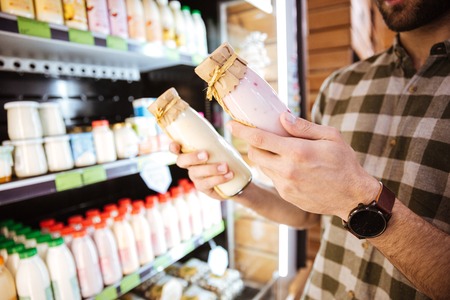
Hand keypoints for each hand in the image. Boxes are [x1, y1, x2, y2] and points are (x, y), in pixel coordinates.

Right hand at [169, 142, 232, 199]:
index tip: (176, 145)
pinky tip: (229, 175)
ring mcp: (195, 177)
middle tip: (206, 154)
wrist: (238, 179)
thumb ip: (220, 138)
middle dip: (192, 157)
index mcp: (191, 152)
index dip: (173, 147)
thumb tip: (231, 125)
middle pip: (181, 161)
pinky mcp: (203, 188)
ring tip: (226, 166)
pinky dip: (218, 179)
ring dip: (211, 169)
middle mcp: (190, 165)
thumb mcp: (222, 146)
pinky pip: (207, 183)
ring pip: (196, 173)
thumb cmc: (226, 158)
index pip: (176, 149)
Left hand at [227, 112, 379, 219]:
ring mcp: (285, 185)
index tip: (231, 124)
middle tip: (260, 136)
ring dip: (263, 156)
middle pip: (254, 153)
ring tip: (277, 150)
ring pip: (261, 166)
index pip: (259, 139)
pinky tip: (288, 166)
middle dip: (252, 143)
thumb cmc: (344, 163)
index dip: (242, 130)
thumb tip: (281, 117)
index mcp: (297, 152)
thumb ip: (303, 127)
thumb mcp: (330, 137)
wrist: (352, 197)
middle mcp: (287, 170)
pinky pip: (272, 178)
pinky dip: (274, 169)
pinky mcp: (286, 194)